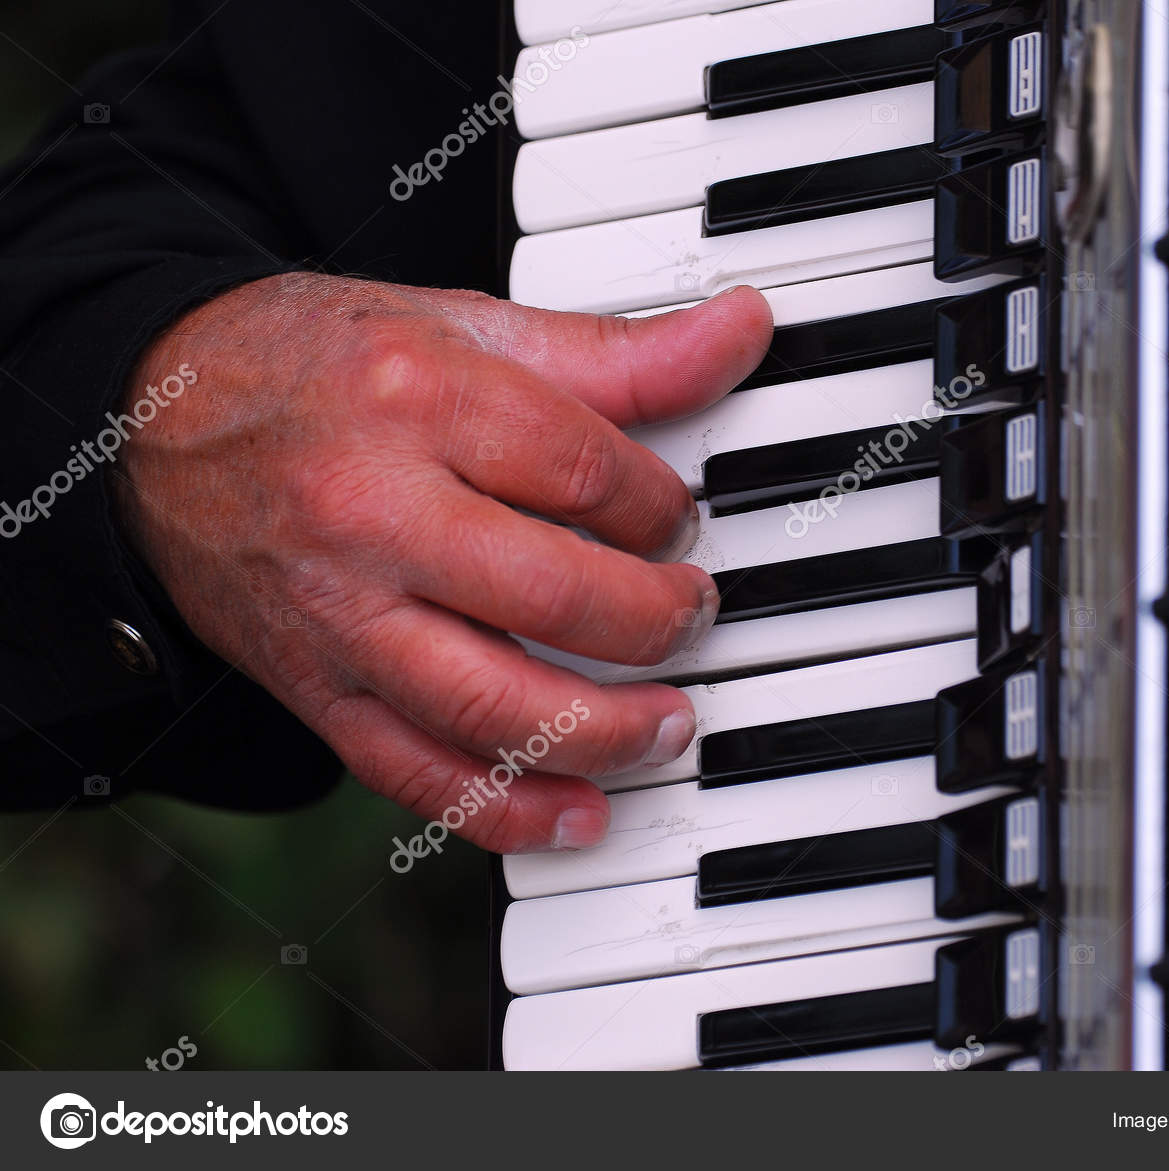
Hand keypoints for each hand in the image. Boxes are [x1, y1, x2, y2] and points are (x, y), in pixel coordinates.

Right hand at [112, 273, 770, 852]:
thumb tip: (740, 334)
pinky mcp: (312, 688)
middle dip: (655, 621)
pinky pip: (416, 773)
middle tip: (693, 614)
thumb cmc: (316, 365)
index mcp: (414, 398)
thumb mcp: (462, 329)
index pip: (586, 473)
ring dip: (604, 732)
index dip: (664, 508)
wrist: (150, 416)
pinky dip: (508, 809)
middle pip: (551, 596)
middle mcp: (367, 513)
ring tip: (669, 724)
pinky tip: (580, 813)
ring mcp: (336, 614)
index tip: (680, 520)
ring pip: (490, 708)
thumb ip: (611, 352)